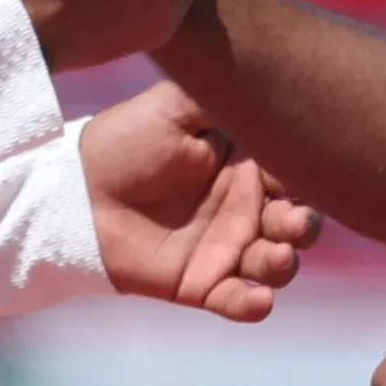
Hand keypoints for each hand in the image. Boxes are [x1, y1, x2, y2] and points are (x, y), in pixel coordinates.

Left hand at [81, 81, 321, 322]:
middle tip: (292, 223)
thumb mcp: (176, 105)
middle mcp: (246, 208)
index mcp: (248, 165)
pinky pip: (239, 301)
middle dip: (304, 226)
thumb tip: (266, 80)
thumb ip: (222, 95)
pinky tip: (258, 299)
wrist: (78, 187)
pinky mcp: (202, 284)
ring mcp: (227, 248)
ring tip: (275, 255)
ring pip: (277, 264)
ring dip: (284, 263)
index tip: (302, 174)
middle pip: (297, 223)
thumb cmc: (127, 139)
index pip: (295, 175)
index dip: (307, 178)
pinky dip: (254, 305)